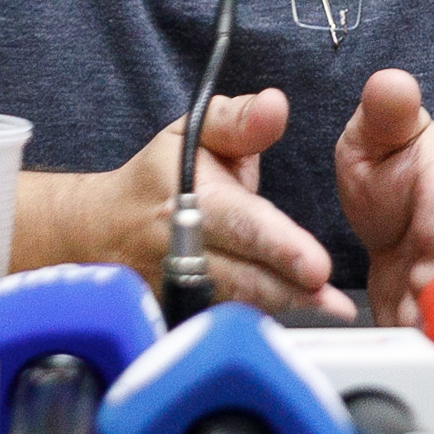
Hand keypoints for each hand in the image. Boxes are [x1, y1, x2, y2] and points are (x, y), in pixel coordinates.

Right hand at [48, 89, 351, 319]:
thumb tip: (276, 105)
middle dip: (290, 291)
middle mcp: (182, 251)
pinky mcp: (176, 316)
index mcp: (191, 201)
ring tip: (329, 312)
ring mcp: (177, 290)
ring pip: (236, 308)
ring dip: (284, 311)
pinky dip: (255, 328)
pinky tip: (297, 323)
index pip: (241, 225)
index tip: (316, 266)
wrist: (99, 230)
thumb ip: (238, 120)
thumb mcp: (191, 132)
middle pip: (244, 279)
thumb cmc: (157, 177)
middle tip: (333, 303)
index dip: (279, 246)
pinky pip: (220, 325)